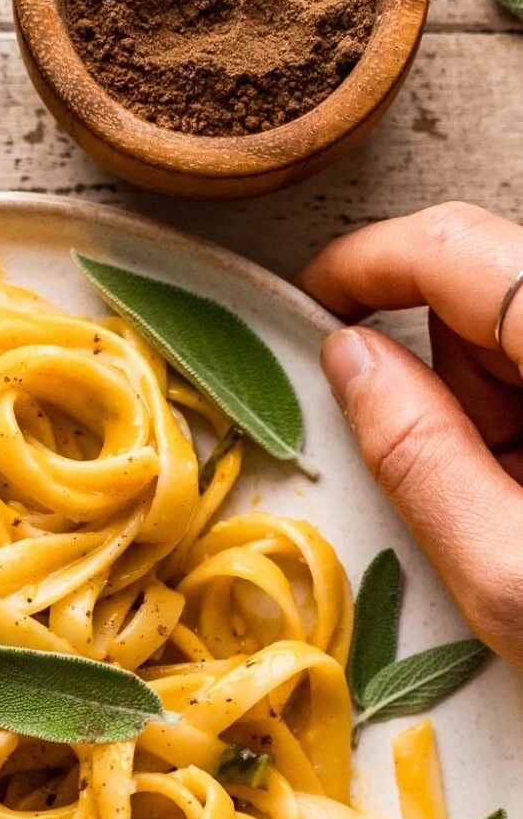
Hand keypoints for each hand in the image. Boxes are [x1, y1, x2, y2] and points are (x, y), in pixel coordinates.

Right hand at [299, 202, 522, 665]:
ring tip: (522, 508)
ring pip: (520, 332)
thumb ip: (417, 453)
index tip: (316, 300)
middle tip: (458, 484)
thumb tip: (349, 362)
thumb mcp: (507, 571)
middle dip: (444, 375)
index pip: (457, 247)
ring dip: (497, 410)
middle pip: (489, 288)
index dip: (369, 263)